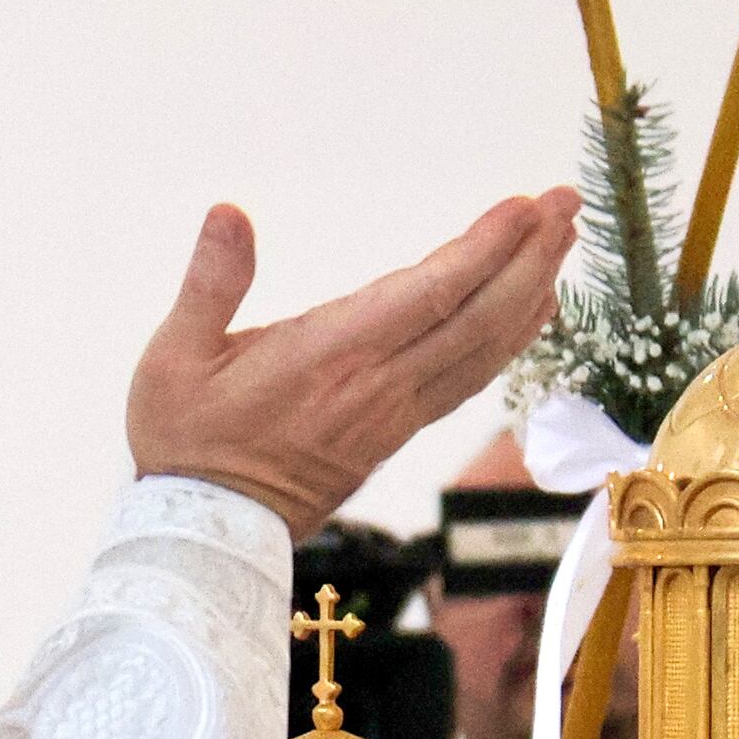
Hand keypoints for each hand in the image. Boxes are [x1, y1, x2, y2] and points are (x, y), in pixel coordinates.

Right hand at [126, 187, 577, 537]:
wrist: (204, 536)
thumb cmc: (184, 443)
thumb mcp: (173, 359)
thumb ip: (208, 284)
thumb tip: (228, 214)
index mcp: (328, 358)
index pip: (427, 296)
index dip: (484, 250)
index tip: (523, 207)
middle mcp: (377, 386)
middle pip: (476, 318)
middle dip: (529, 257)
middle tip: (566, 202)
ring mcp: (394, 414)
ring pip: (482, 350)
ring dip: (529, 291)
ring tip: (562, 239)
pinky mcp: (396, 432)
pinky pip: (468, 379)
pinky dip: (509, 339)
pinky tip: (531, 309)